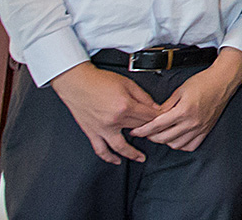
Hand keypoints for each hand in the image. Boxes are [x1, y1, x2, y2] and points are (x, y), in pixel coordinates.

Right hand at [48, 64, 164, 163]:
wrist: (77, 83)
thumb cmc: (100, 80)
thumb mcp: (127, 83)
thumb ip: (143, 97)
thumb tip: (154, 107)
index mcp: (125, 106)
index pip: (148, 117)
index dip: (159, 118)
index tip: (164, 121)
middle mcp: (114, 120)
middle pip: (138, 129)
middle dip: (149, 132)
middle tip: (156, 135)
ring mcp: (102, 129)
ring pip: (121, 147)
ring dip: (132, 154)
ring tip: (141, 158)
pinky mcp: (92, 133)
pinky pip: (101, 150)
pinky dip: (109, 158)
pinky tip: (116, 161)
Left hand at [126, 50, 241, 151]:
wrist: (223, 81)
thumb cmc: (204, 82)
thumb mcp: (180, 90)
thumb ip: (166, 105)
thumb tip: (154, 115)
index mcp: (184, 110)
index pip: (157, 126)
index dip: (143, 130)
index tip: (135, 131)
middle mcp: (192, 122)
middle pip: (164, 138)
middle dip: (151, 136)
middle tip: (146, 132)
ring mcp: (200, 128)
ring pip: (176, 144)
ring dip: (165, 141)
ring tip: (161, 134)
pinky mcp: (206, 130)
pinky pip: (190, 146)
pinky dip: (181, 144)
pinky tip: (177, 138)